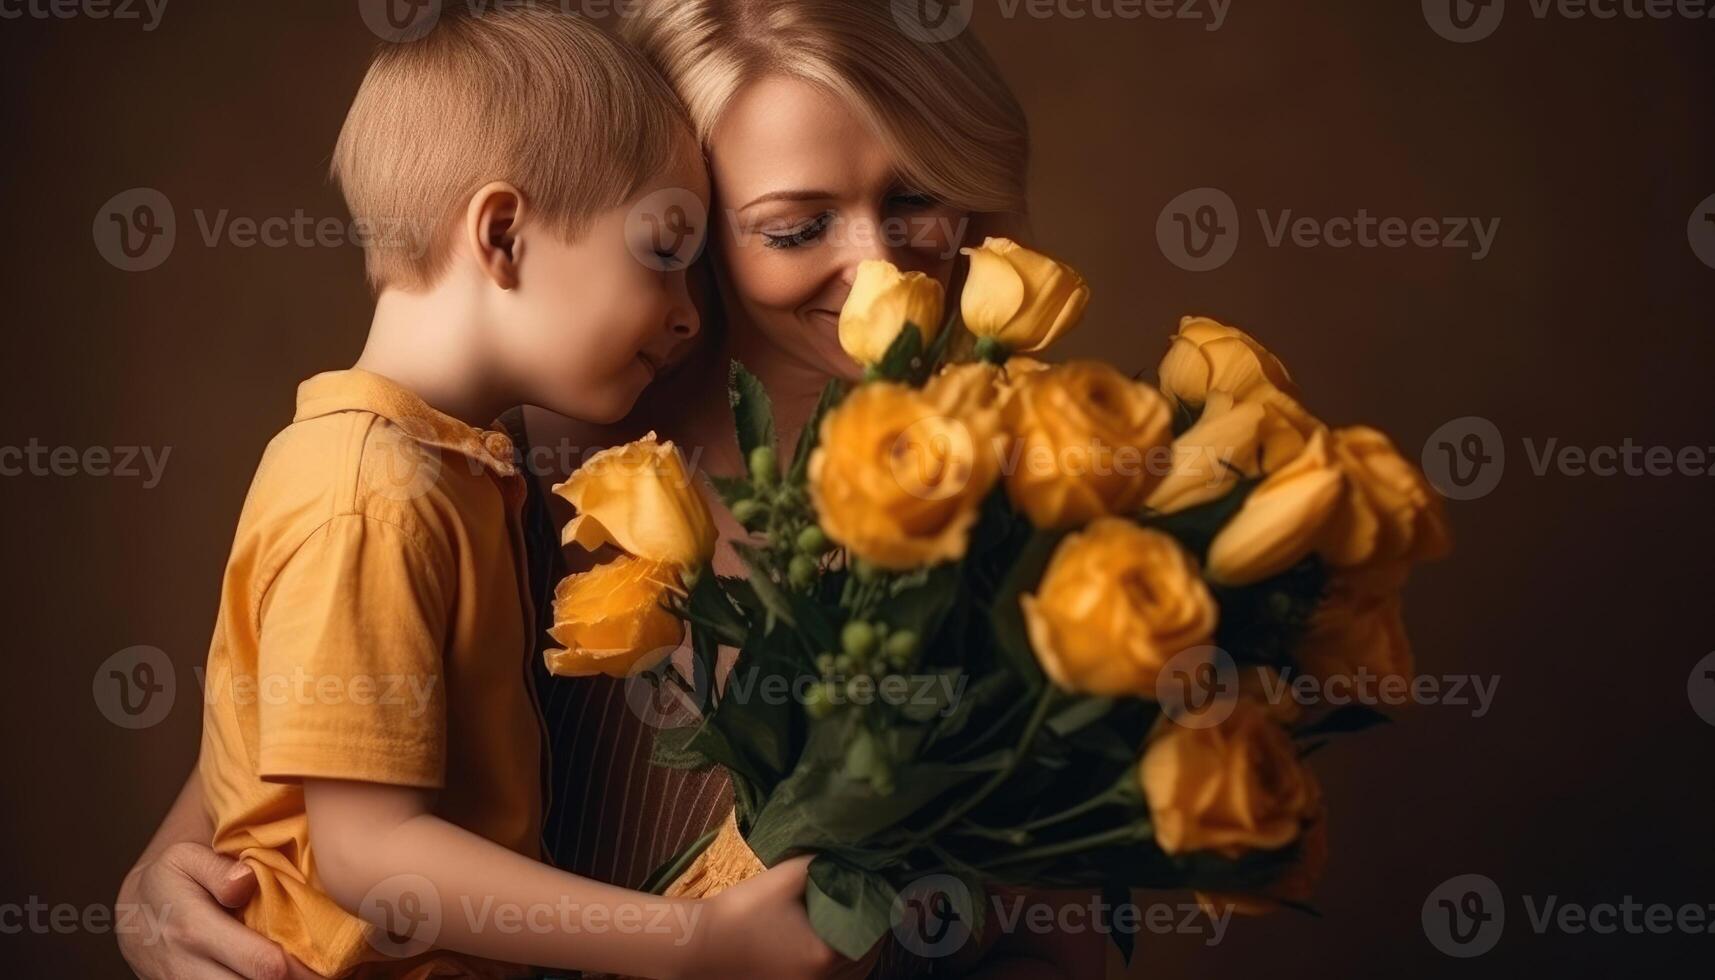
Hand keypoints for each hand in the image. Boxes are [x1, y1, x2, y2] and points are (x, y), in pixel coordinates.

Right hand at [116, 841, 321, 979]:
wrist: (132, 917)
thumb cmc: (170, 881)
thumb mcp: (186, 859)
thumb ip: (219, 869)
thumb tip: (248, 879)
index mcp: (195, 930)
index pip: (264, 965)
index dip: (303, 968)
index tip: (331, 958)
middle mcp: (189, 969)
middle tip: (327, 970)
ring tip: (308, 973)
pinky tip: (283, 977)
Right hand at [684, 856, 878, 979]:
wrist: (699, 947)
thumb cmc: (741, 911)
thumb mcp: (786, 877)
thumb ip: (822, 864)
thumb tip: (850, 856)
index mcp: (825, 955)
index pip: (873, 932)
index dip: (882, 908)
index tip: (885, 886)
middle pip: (868, 957)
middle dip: (874, 928)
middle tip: (876, 900)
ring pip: (855, 974)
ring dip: (862, 949)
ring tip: (861, 921)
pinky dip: (845, 965)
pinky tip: (840, 945)